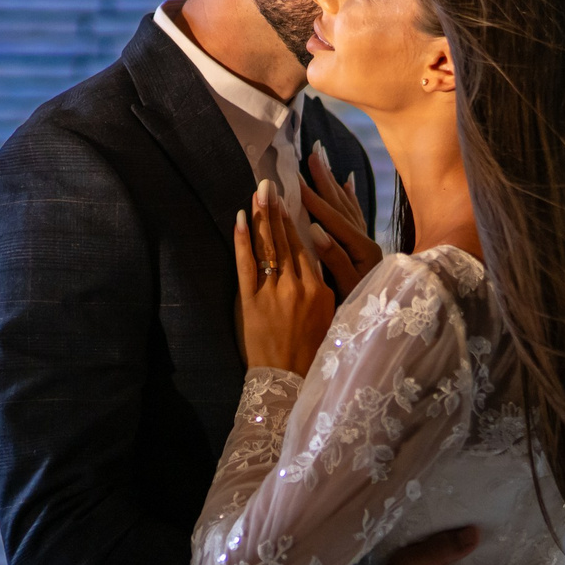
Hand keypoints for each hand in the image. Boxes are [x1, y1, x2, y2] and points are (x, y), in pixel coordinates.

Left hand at [235, 178, 333, 373]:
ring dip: (262, 217)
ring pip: (269, 247)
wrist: (288, 381)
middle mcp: (298, 286)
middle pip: (287, 241)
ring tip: (258, 192)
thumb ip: (321, 290)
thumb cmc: (310, 354)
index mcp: (319, 290)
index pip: (305, 248)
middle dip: (277, 210)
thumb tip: (313, 263)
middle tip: (269, 184)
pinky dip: (242, 240)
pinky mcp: (251, 302)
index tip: (288, 201)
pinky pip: (246, 265)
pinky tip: (238, 218)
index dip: (294, 223)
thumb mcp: (327, 318)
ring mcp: (274, 293)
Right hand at [301, 145, 382, 300]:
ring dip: (332, 182)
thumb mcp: (346, 288)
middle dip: (324, 180)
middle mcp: (366, 240)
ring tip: (321, 161)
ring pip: (346, 205)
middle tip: (312, 154)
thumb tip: (315, 229)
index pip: (333, 218)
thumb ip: (334, 258)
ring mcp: (366, 241)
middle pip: (342, 204)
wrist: (382, 324)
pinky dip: (349, 197)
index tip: (296, 181)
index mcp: (361, 249)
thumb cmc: (359, 310)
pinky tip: (346, 183)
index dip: (314, 200)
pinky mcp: (364, 246)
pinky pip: (355, 214)